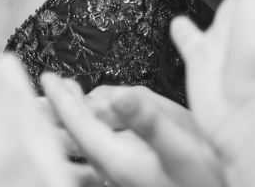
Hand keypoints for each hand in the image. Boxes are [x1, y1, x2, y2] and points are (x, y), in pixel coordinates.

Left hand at [43, 79, 222, 186]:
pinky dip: (95, 132)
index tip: (47, 78)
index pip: (80, 126)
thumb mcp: (182, 150)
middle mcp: (116, 173)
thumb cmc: (208, 183)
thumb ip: (150, 121)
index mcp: (120, 163)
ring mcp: (125, 178)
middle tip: (46, 86)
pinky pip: (104, 152)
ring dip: (76, 120)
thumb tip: (119, 97)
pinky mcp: (136, 178)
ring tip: (67, 100)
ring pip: (90, 145)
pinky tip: (102, 125)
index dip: (62, 100)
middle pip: (78, 136)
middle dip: (61, 110)